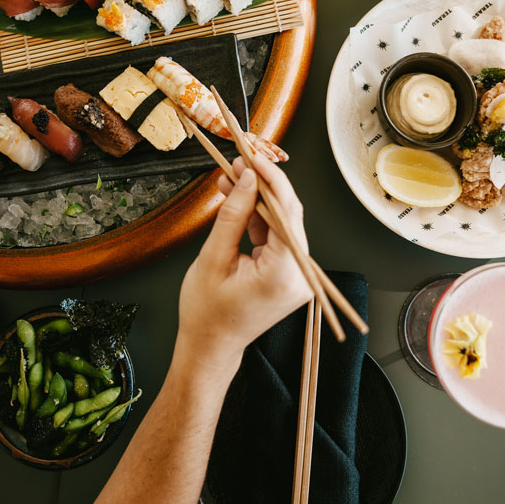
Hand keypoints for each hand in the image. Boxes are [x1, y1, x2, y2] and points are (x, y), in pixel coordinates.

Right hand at [175, 153, 310, 377]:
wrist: (209, 347)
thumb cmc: (206, 312)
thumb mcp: (213, 258)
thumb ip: (233, 215)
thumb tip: (246, 179)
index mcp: (283, 274)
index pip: (286, 211)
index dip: (270, 178)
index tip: (252, 156)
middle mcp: (298, 275)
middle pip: (288, 214)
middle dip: (263, 185)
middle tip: (238, 162)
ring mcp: (296, 276)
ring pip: (281, 222)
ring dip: (257, 200)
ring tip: (231, 178)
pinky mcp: (287, 275)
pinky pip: (275, 237)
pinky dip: (257, 218)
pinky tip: (237, 200)